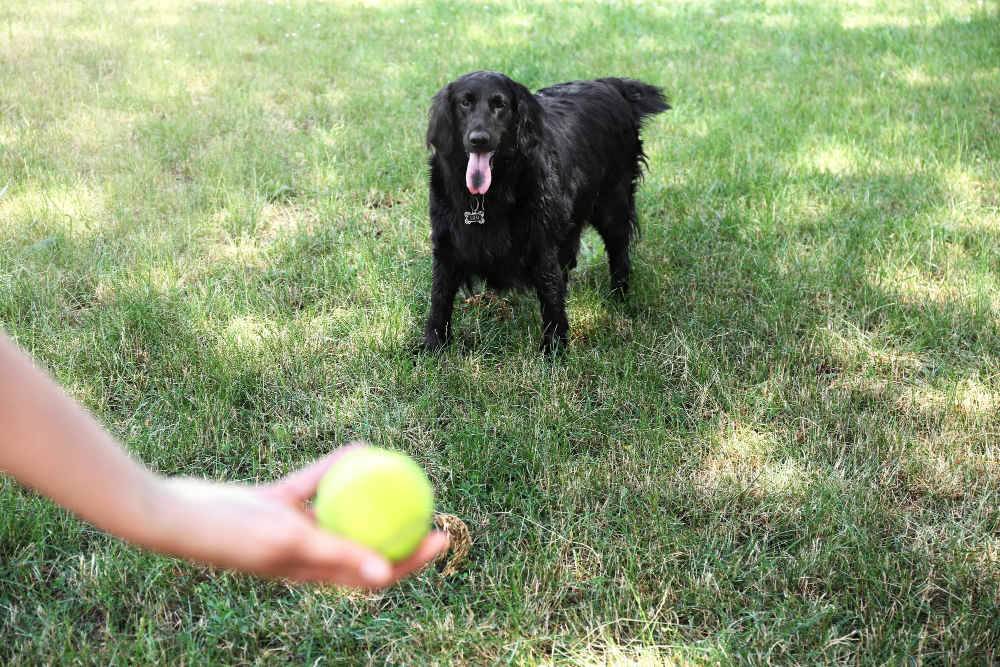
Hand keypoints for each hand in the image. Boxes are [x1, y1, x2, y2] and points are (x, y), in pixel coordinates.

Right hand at [150, 445, 448, 588]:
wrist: (177, 513)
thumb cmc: (234, 534)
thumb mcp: (293, 543)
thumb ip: (339, 555)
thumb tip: (386, 575)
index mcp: (316, 572)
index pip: (376, 573)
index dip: (412, 560)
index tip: (442, 535)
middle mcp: (309, 553)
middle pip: (367, 541)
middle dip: (401, 526)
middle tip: (431, 500)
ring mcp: (293, 528)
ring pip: (343, 510)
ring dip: (370, 496)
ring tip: (400, 472)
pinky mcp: (276, 503)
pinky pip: (316, 483)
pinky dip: (335, 468)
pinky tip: (358, 446)